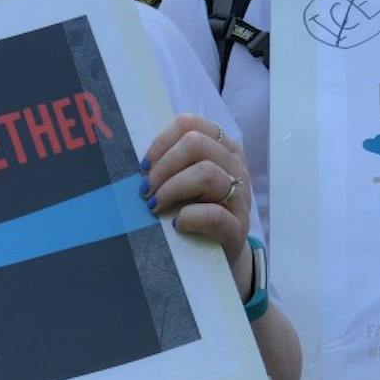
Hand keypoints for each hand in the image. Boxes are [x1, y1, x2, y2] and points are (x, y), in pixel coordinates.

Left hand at [142, 114, 253, 295]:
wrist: (220, 255)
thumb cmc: (197, 213)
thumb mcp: (187, 182)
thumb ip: (173, 165)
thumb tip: (137, 162)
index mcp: (222, 147)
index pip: (191, 124)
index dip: (161, 141)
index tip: (144, 166)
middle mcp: (236, 166)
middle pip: (196, 144)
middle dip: (163, 167)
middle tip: (146, 190)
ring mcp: (241, 196)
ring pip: (206, 173)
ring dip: (172, 189)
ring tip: (155, 206)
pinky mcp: (238, 227)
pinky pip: (213, 214)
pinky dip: (189, 217)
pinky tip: (177, 224)